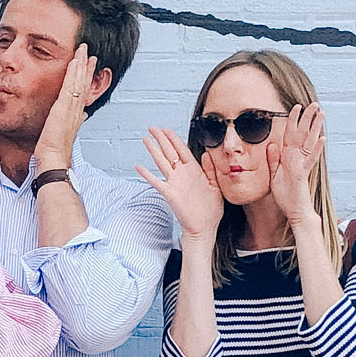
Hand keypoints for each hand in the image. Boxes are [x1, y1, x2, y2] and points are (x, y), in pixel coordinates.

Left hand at [33, 44, 99, 171]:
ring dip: (81, 64)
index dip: (87, 78)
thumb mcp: (64, 133)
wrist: (53, 160)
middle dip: (87, 67)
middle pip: (84, 84)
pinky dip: (73, 72)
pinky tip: (75, 61)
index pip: (83, 92)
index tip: (90, 66)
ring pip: (79, 81)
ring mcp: (71, 108)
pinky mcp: (64, 107)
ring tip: (83, 50)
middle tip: (91, 53)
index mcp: (76, 115)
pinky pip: (70, 85)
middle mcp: (76, 109)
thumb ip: (74, 122)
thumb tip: (82, 116)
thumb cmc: (55, 151)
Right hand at [135, 127, 225, 241]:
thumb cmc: (211, 211)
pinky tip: (139, 167)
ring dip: (153, 151)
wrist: (205, 228)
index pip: (182, 150)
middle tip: (153, 128)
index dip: (174, 139)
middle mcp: (182, 175)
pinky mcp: (170, 194)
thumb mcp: (216, 187)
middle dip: (161, 139)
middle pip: (169, 152)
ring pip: (162, 162)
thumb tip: (206, 154)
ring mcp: (175, 183)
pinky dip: (147, 174)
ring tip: (146, 140)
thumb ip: (211, 170)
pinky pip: (156, 182)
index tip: (167, 130)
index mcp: (194, 171)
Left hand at [267, 101, 325, 225]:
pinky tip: (323, 139)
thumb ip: (273, 160)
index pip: (291, 134)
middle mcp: (297, 158)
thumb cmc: (286, 196)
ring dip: (316, 128)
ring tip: (322, 114)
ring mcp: (302, 165)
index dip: (293, 120)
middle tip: (315, 104)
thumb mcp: (274, 175)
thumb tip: (272, 144)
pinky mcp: (303, 174)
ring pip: (310, 142)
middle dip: (308, 118)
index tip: (296, 107)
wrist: (295, 212)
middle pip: (303, 134)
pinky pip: (311, 159)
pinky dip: (317, 149)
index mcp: (289, 157)